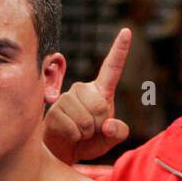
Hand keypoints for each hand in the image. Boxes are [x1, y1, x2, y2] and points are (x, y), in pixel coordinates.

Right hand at [44, 28, 131, 163]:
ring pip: (86, 120)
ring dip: (86, 133)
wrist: (63, 149)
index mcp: (100, 91)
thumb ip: (118, 132)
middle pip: (100, 107)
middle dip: (98, 124)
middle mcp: (83, 89)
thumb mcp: (110, 139)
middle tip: (90, 130)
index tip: (127, 31)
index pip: (112, 68)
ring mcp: (67, 97)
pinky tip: (69, 135)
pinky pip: (73, 128)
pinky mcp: (54, 110)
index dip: (120, 50)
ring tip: (79, 132)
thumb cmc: (89, 141)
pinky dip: (75, 137)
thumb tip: (107, 125)